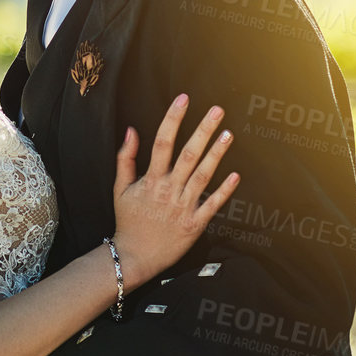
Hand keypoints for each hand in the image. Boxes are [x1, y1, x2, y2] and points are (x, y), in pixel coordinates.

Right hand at [109, 93, 239, 286]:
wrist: (134, 255)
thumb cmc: (128, 220)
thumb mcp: (120, 188)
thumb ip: (125, 158)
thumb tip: (131, 131)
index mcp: (151, 180)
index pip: (162, 142)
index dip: (173, 119)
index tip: (183, 99)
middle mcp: (168, 190)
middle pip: (187, 154)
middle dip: (202, 131)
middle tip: (217, 110)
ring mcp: (183, 207)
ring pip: (203, 176)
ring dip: (216, 154)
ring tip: (228, 133)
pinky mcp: (195, 224)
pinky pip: (212, 204)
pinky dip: (224, 190)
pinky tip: (235, 175)